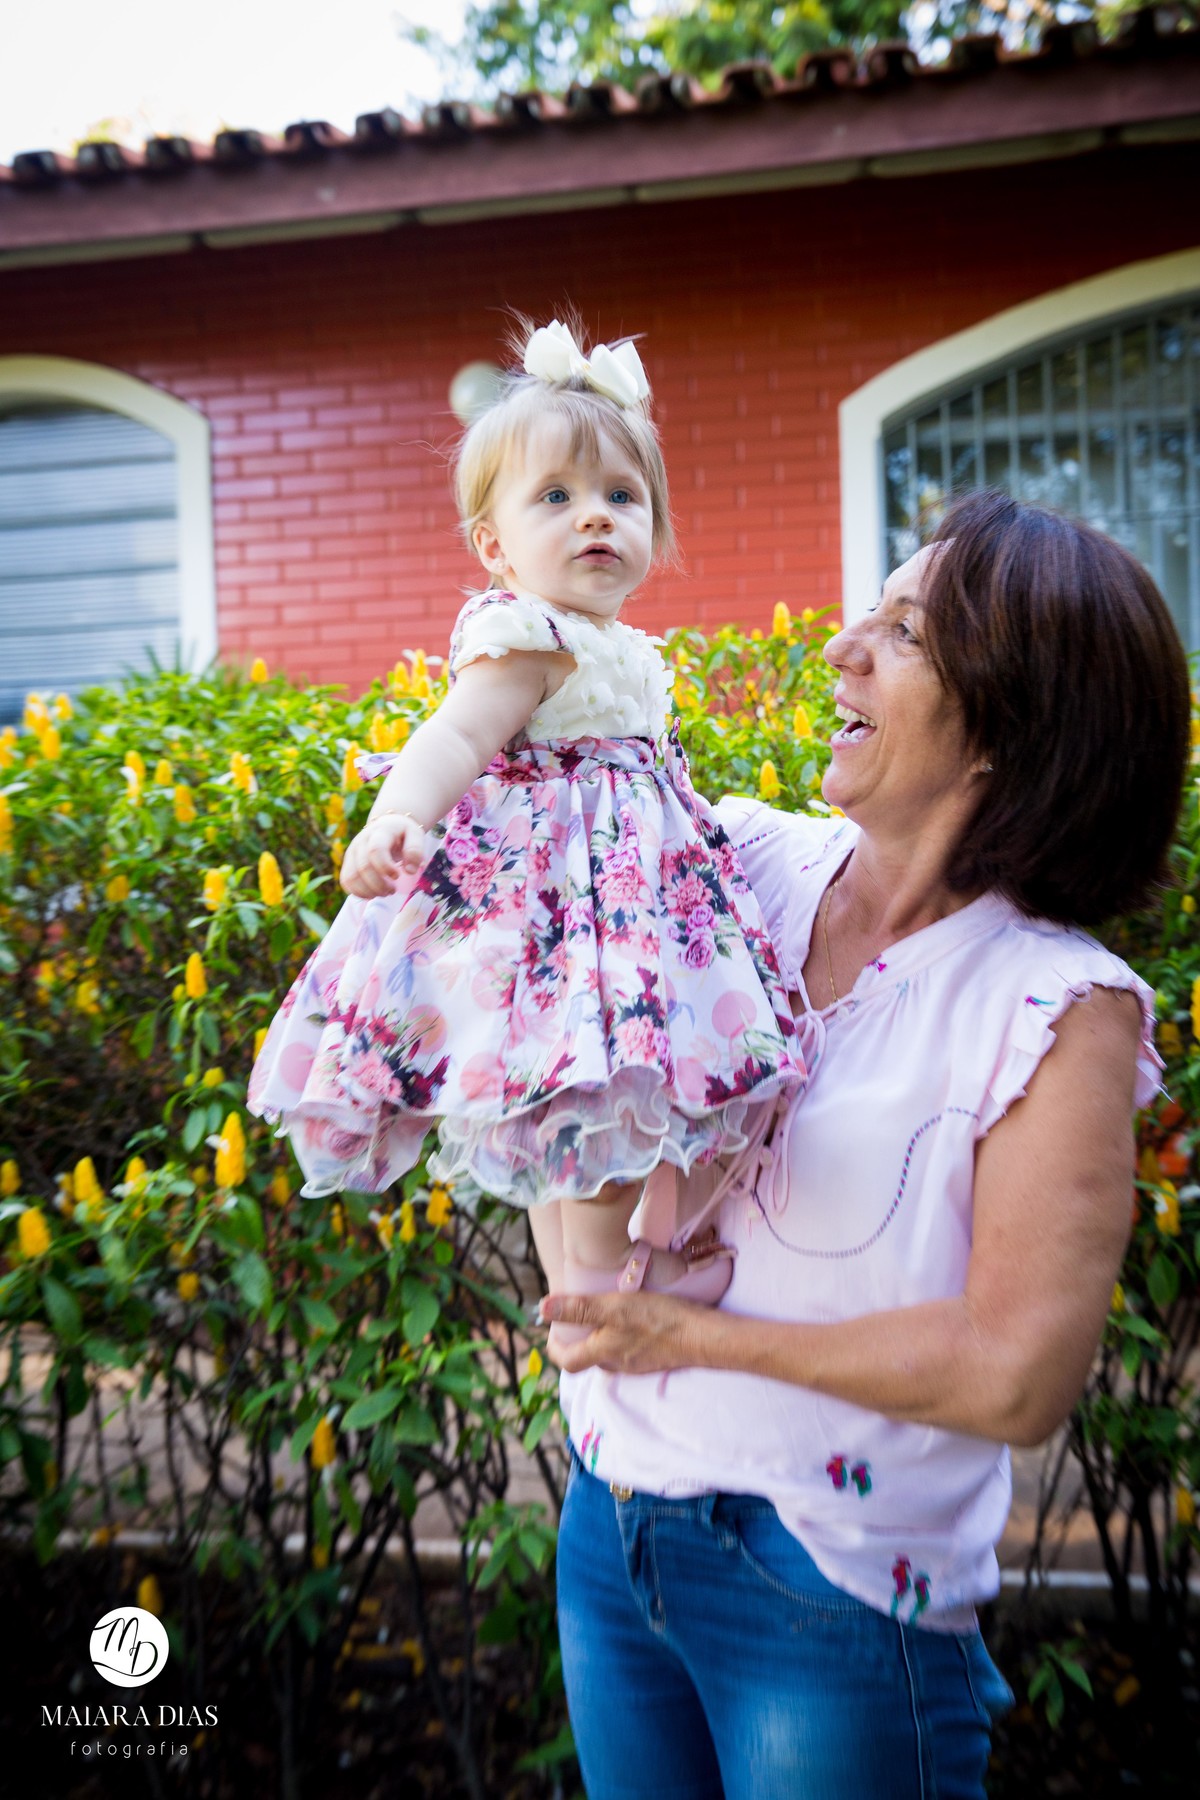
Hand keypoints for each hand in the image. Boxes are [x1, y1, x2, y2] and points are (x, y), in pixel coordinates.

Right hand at [339, 813, 426, 898]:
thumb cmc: (402, 833)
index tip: (397, 876)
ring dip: (368, 891)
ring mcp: (352, 851)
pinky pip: (346, 881)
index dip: (385, 867)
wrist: (387, 824)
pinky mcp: (348, 862)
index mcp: (380, 832)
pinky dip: (358, 892)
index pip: (375, 850)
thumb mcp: (416, 835)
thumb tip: (409, 871)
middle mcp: (361, 840)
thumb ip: (415, 850)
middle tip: (393, 890)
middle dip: (379, 885)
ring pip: (351, 877)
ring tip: (383, 893)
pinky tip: (372, 894)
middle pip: (363, 867)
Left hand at [539, 1290, 698, 1374]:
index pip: (567, 1362)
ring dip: (600, 1337)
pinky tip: (631, 1318)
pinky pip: (629, 1349)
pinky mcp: (655, 1356)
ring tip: (602, 1313)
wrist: (701, 1336)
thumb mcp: (614, 1308)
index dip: (554, 1348)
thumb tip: (542, 1308)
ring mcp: (638, 1363)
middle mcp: (618, 1364)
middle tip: (575, 1316)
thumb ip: (579, 1309)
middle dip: (577, 1340)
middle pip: (587, 1357)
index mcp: (602, 1354)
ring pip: (609, 1353)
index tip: (552, 1330)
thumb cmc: (657, 1320)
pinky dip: (621, 1336)